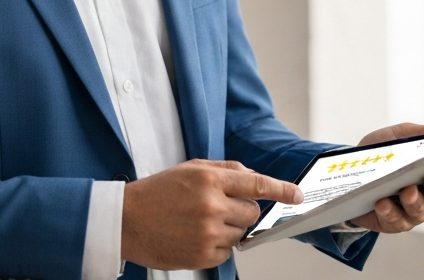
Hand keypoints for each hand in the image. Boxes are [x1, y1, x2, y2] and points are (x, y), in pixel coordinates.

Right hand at [121, 159, 302, 269]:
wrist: (126, 221)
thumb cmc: (156, 193)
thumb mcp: (189, 169)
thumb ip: (225, 170)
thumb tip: (253, 178)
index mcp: (208, 179)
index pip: (256, 184)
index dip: (281, 189)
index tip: (296, 195)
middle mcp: (211, 205)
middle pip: (252, 212)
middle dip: (241, 210)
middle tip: (217, 208)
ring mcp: (208, 232)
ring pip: (241, 234)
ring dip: (228, 229)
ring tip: (200, 222)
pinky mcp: (203, 255)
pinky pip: (227, 252)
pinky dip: (217, 246)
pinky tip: (195, 236)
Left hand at [347, 122, 423, 232]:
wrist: (347, 172)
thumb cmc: (380, 154)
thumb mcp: (397, 137)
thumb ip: (423, 133)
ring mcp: (412, 211)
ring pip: (420, 210)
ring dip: (414, 201)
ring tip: (407, 191)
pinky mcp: (393, 222)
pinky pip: (395, 220)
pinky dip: (389, 211)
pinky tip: (382, 203)